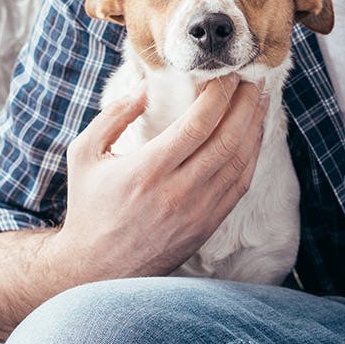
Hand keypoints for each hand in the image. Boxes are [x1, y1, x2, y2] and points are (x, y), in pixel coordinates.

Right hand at [58, 73, 268, 278]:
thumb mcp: (85, 154)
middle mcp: (178, 191)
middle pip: (226, 139)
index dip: (219, 95)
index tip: (227, 75)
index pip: (198, 124)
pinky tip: (254, 137)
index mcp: (148, 170)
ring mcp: (197, 211)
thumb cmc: (89, 207)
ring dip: (254, 127)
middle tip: (253, 79)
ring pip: (239, 162)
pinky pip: (240, 186)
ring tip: (260, 101)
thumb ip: (113, 116)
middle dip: (245, 104)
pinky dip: (252, 157)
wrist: (97, 268)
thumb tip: (146, 88)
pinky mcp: (208, 226)